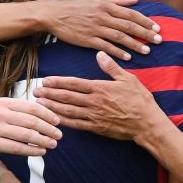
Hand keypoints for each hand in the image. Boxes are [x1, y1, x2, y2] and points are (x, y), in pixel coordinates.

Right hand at [0, 98, 61, 155]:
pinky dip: (31, 150)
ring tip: (52, 144)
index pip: (32, 107)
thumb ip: (17, 108)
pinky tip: (40, 152)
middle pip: (32, 121)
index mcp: (5, 103)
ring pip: (26, 135)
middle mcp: (1, 114)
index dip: (48, 114)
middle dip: (49, 129)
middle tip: (59, 135)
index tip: (57, 121)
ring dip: (43, 140)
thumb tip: (42, 113)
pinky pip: (17, 148)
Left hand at [34, 51, 162, 140]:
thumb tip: (100, 54)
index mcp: (100, 88)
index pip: (74, 84)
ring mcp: (94, 116)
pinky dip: (64, 122)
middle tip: (35, 92)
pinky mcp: (96, 128)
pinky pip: (76, 125)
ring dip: (52, 108)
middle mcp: (94, 102)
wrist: (147, 123)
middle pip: (67, 97)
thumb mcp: (128, 79)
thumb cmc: (140, 100)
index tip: (46, 81)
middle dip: (50, 94)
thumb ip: (111, 67)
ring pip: (68, 111)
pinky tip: (54, 120)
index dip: (58, 82)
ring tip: (40, 105)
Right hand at [46, 0, 160, 60]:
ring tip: (147, 51)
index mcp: (107, 5)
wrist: (55, 15)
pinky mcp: (88, 40)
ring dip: (135, 45)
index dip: (146, 21)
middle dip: (145, 34)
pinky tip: (128, 57)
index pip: (131, 13)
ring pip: (120, 37)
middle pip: (129, 25)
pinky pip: (106, 47)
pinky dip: (118, 52)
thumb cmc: (77, 6)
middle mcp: (103, 16)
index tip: (157, 28)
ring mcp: (96, 28)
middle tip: (159, 41)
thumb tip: (134, 1)